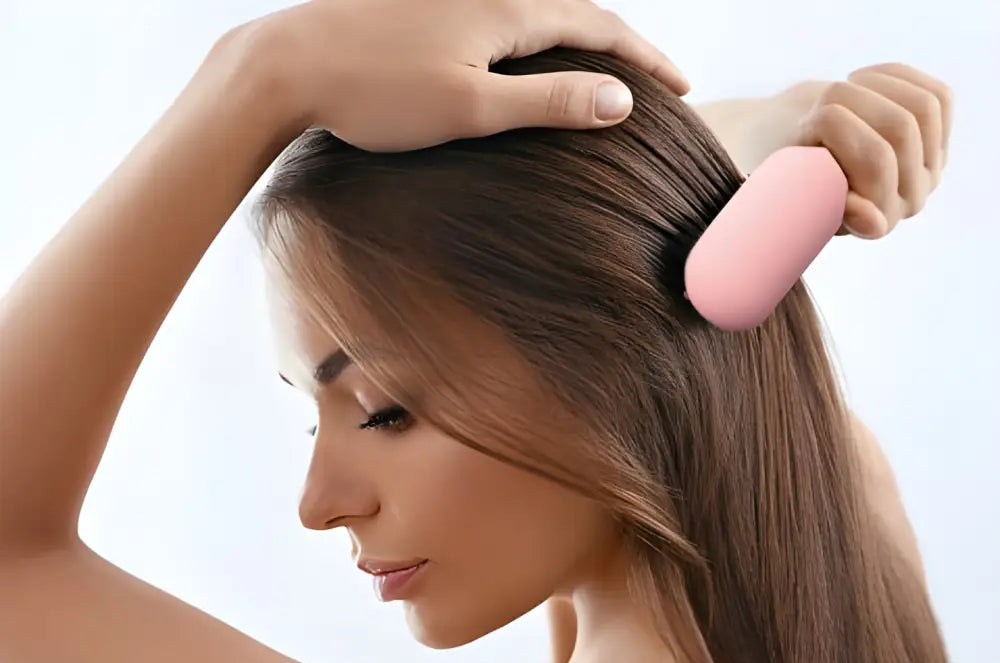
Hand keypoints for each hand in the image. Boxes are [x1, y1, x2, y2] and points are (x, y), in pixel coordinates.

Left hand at [240, 0, 688, 152]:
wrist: (290, 65)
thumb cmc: (376, 92)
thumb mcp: (471, 108)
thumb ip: (548, 103)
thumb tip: (621, 101)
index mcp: (507, 9)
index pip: (602, 28)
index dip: (647, 59)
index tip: (683, 87)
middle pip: (577, 11)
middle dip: (622, 47)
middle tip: (655, 79)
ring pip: (540, 11)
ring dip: (582, 38)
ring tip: (605, 70)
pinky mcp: (428, 6)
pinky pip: (503, 15)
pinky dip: (538, 37)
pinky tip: (531, 57)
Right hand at [752, 64, 952, 238]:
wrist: (796, 163)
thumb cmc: (787, 180)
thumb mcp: (792, 190)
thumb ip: (830, 207)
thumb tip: (876, 225)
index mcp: (874, 223)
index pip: (876, 159)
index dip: (839, 127)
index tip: (807, 124)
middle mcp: (909, 201)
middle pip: (900, 128)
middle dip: (854, 103)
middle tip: (819, 104)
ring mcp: (929, 170)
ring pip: (921, 107)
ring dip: (875, 87)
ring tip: (839, 91)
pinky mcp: (940, 138)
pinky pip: (937, 95)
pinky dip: (896, 77)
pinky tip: (862, 82)